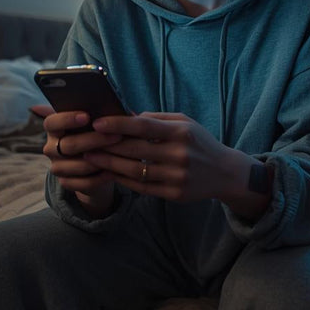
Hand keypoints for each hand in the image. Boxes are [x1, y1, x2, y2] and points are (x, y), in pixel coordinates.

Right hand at [33, 105, 121, 216]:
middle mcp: (51, 147)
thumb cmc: (96, 135)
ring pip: (77, 165)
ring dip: (100, 160)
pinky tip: (112, 171)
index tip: (87, 116)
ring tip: (118, 154)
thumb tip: (112, 106)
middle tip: (116, 135)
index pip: (52, 122)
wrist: (96, 164)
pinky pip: (83, 182)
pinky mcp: (66, 182)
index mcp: (54, 128)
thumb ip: (97, 114)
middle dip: (94, 140)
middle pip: (68, 145)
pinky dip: (99, 177)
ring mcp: (57, 167)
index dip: (67, 119)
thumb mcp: (95, 124)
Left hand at [84, 113, 261, 209]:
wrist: (224, 172)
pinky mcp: (174, 194)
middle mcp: (179, 154)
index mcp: (181, 132)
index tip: (97, 123)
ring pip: (134, 171)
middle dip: (107, 145)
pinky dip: (122, 179)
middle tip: (84, 141)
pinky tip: (109, 172)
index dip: (118, 124)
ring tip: (90, 157)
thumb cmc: (198, 142)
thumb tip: (124, 115)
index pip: (144, 127)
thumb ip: (155, 119)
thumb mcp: (184, 123)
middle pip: (135, 150)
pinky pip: (142, 187)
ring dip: (109, 164)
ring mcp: (177, 176)